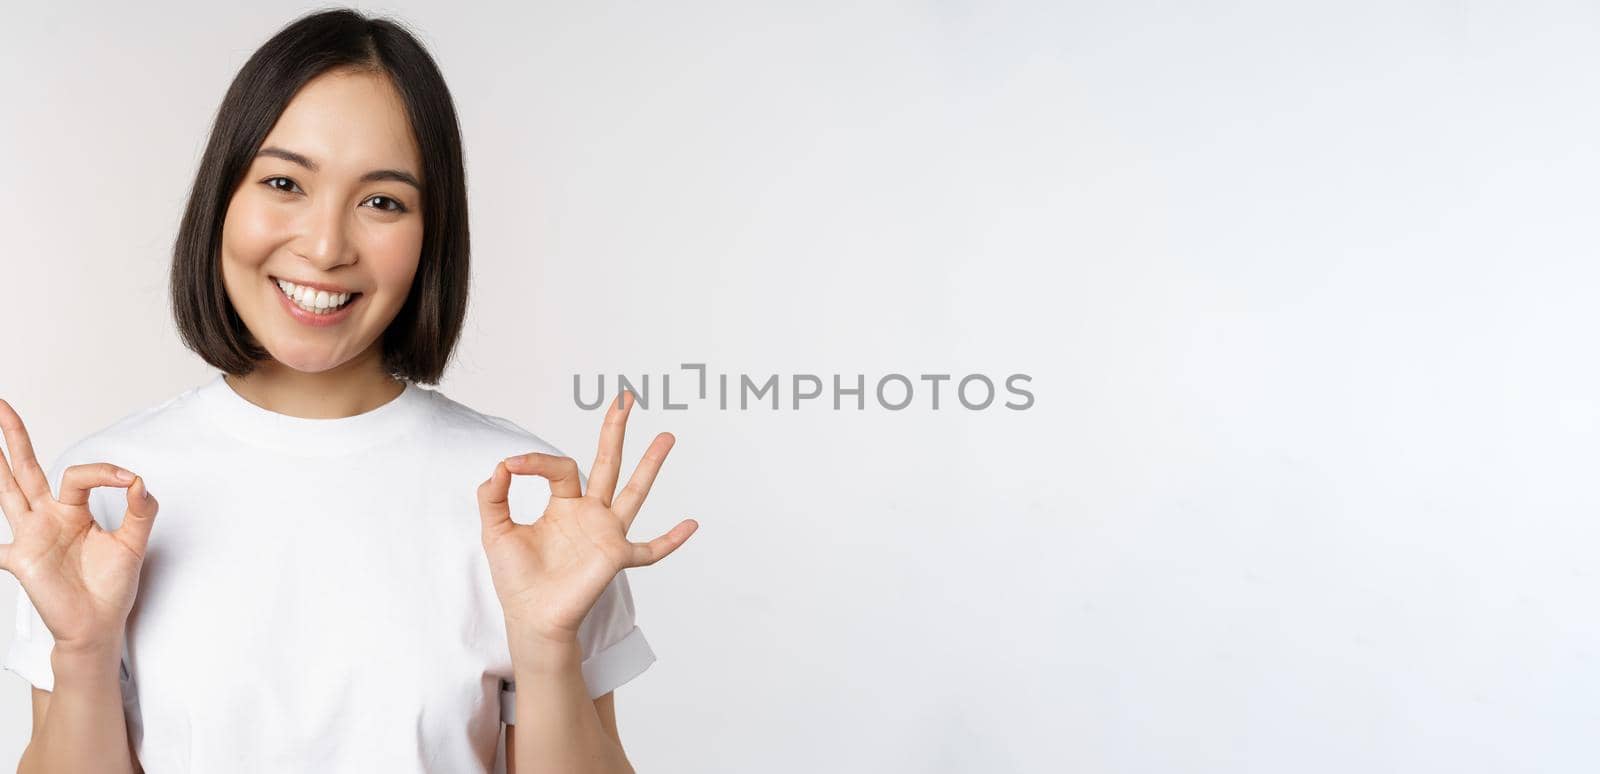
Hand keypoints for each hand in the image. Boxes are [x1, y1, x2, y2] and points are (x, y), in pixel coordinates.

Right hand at [0, 399, 159, 655]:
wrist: (99, 624)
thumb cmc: (112, 585)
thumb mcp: (134, 545)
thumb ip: (140, 512)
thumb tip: (141, 482)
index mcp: (73, 509)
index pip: (79, 476)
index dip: (105, 473)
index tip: (130, 483)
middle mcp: (47, 517)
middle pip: (26, 469)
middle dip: (14, 438)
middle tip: (2, 406)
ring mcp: (30, 536)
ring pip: (7, 493)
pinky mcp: (21, 561)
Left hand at [476, 390, 696, 642]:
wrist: (530, 617)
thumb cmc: (516, 578)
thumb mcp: (495, 530)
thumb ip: (493, 495)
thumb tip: (502, 465)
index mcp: (564, 504)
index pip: (559, 467)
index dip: (535, 461)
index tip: (513, 465)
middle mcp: (590, 514)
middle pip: (608, 463)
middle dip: (616, 430)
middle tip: (626, 398)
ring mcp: (607, 534)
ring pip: (634, 492)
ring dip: (651, 465)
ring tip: (667, 436)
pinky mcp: (616, 557)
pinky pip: (650, 549)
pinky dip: (671, 540)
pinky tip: (692, 525)